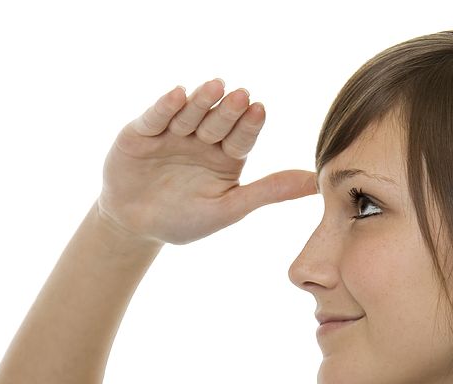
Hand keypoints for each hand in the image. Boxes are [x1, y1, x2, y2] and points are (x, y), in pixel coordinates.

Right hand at [96, 79, 316, 245]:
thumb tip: (317, 183)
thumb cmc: (185, 220)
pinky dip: (165, 107)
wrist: (135, 226)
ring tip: (215, 87)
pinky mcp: (142, 132)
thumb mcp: (230, 208)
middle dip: (228, 109)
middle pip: (218, 121)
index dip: (249, 124)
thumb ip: (269, 191)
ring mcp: (173, 133)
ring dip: (201, 101)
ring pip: (189, 113)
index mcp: (227, 156)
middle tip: (242, 96)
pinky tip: (178, 95)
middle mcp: (203, 139)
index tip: (260, 110)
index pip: (242, 137)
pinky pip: (155, 117)